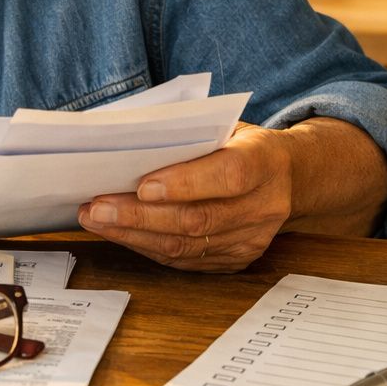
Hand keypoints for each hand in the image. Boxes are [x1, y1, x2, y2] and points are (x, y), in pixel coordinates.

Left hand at [77, 122, 292, 271]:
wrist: (290, 178)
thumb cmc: (242, 143)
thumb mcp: (226, 125)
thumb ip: (188, 133)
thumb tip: (125, 139)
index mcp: (266, 161)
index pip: (228, 175)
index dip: (186, 183)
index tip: (142, 186)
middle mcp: (265, 205)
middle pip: (199, 218)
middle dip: (141, 216)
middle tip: (97, 207)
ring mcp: (252, 239)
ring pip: (188, 246)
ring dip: (134, 234)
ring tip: (96, 220)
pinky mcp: (237, 260)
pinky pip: (185, 260)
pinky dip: (147, 247)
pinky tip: (119, 234)